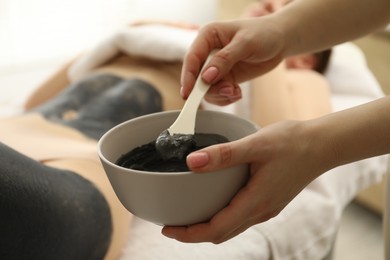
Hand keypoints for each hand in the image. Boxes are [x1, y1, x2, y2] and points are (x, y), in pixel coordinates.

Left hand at [162, 120, 328, 242]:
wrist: (322, 145)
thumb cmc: (292, 143)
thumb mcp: (256, 144)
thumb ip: (223, 154)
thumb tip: (192, 163)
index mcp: (256, 201)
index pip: (216, 229)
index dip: (189, 234)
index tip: (168, 229)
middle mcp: (261, 210)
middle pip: (222, 233)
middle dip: (194, 234)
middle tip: (172, 226)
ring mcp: (267, 208)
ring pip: (232, 227)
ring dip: (208, 227)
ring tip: (188, 217)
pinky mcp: (270, 200)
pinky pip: (241, 218)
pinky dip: (222, 218)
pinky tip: (214, 204)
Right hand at [180, 17, 285, 105]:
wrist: (280, 41)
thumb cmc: (264, 34)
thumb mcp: (245, 43)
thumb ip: (225, 59)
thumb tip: (206, 77)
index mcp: (207, 36)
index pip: (192, 58)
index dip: (188, 77)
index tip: (188, 94)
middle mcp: (208, 52)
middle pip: (197, 77)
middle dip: (210, 89)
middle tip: (229, 91)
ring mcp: (215, 66)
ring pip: (206, 89)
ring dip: (220, 95)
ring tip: (236, 91)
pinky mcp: (224, 77)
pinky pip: (217, 94)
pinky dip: (226, 98)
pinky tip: (238, 92)